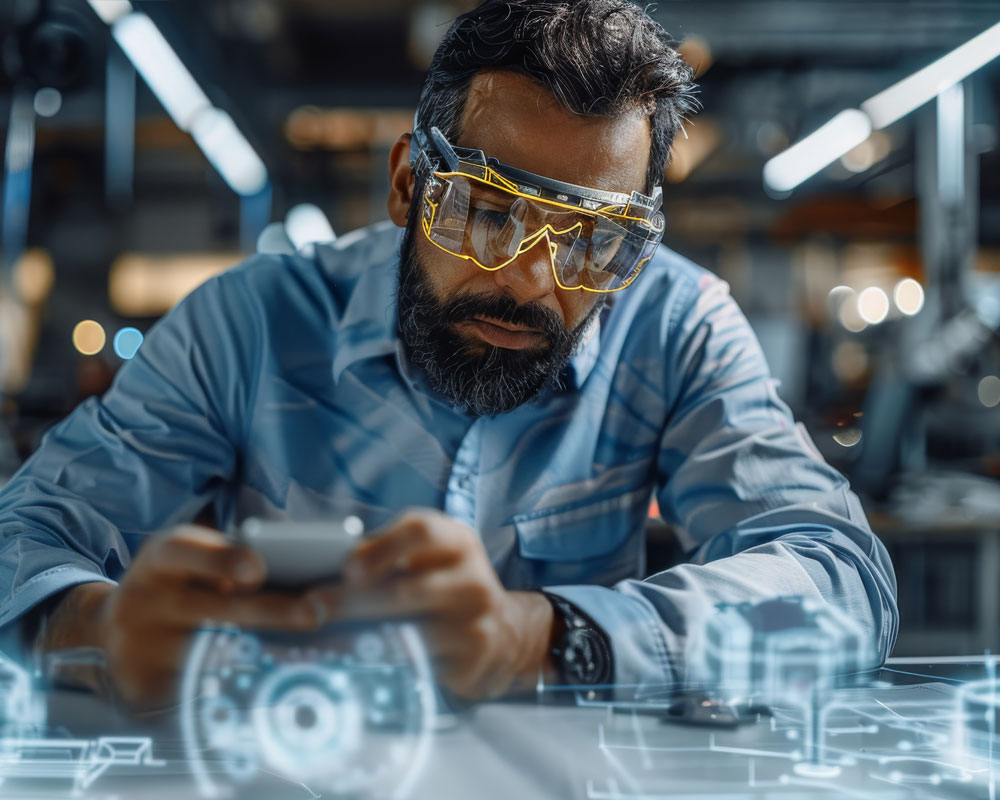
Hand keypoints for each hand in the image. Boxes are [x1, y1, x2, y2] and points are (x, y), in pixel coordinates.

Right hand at [41, 525, 323, 708]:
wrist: (110, 636)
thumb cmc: (176, 588)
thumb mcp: (188, 563)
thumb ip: (231, 561)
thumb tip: (302, 574)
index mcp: (158, 559)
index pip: (183, 549)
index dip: (220, 559)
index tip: (258, 569)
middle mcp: (144, 600)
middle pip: (211, 607)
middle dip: (267, 611)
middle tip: (312, 614)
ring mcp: (139, 647)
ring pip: (209, 653)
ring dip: (260, 652)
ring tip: (303, 651)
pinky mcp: (143, 688)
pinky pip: (198, 689)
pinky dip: (236, 686)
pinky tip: (270, 683)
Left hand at [310, 509, 555, 699]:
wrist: (502, 635)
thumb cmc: (445, 587)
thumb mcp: (428, 557)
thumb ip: (384, 553)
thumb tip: (320, 562)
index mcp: (458, 541)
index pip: (422, 531)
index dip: (382, 547)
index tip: (347, 568)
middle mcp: (472, 579)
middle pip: (405, 589)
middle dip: (352, 601)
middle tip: (313, 608)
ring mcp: (474, 623)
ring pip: (407, 633)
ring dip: (359, 637)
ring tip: (323, 640)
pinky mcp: (470, 662)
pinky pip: (417, 666)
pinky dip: (382, 666)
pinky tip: (357, 665)